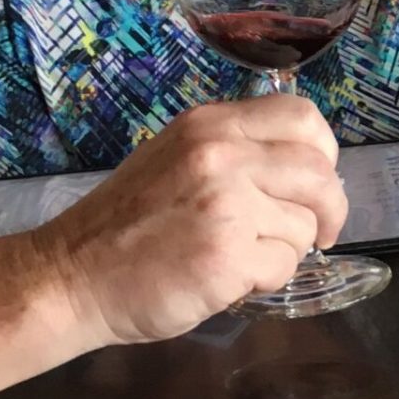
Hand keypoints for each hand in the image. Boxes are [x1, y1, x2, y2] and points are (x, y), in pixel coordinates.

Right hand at [25, 95, 349, 347]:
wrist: (70, 277)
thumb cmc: (126, 225)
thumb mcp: (178, 159)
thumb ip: (236, 152)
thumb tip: (308, 168)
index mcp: (211, 125)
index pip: (304, 117)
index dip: (324, 153)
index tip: (317, 183)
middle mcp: (222, 154)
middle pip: (318, 173)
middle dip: (329, 210)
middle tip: (317, 234)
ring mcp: (226, 204)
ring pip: (304, 226)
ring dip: (286, 250)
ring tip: (241, 258)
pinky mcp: (227, 255)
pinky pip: (282, 266)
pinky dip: (264, 280)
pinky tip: (227, 280)